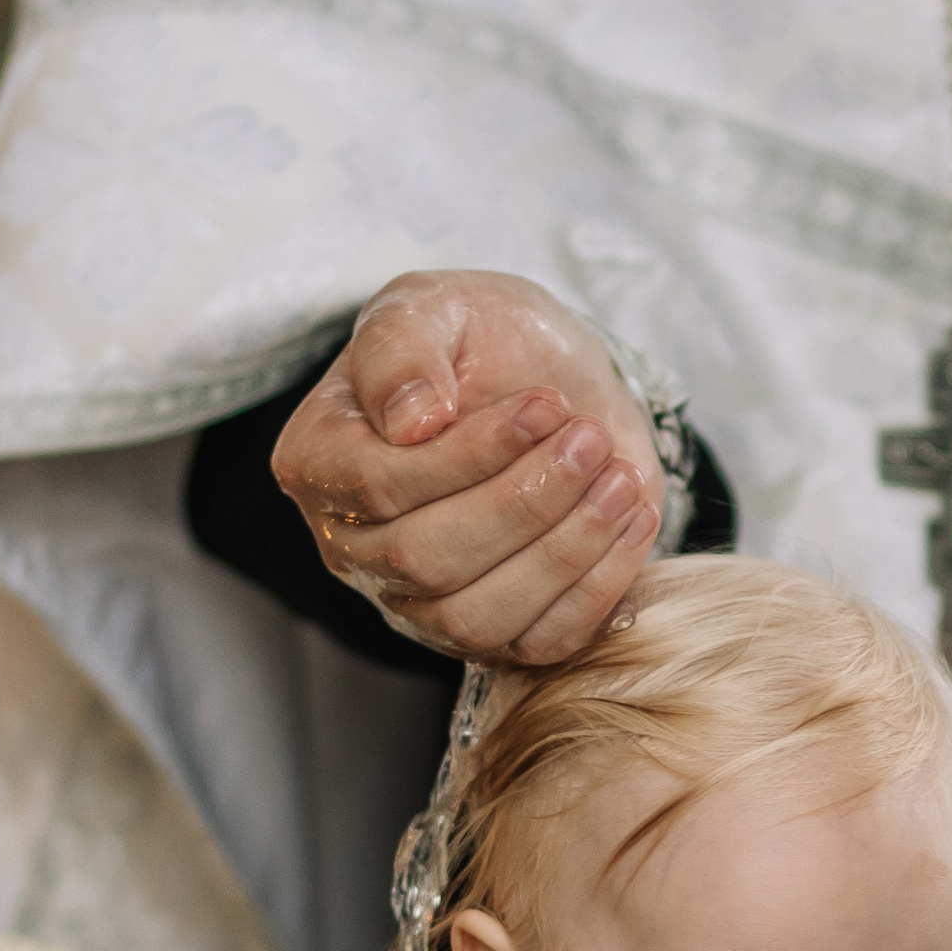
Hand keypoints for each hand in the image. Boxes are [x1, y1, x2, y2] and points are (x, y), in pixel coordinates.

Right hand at [271, 270, 666, 664]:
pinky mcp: (496, 631)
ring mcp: (420, 603)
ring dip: (562, 550)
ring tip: (617, 478)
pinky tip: (631, 517)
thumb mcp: (434, 306)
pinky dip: (595, 588)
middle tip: (590, 440)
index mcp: (320, 464)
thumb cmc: (477, 339)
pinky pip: (537, 644)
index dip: (471, 456)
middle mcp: (355, 547)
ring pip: (476, 618)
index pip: (380, 489)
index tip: (544, 407)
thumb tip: (411, 421)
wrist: (548, 379)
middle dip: (524, 502)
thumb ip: (402, 347)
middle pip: (426, 561)